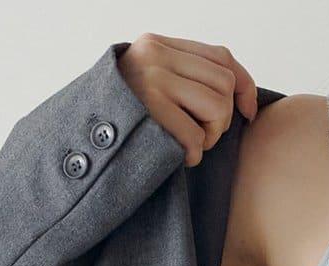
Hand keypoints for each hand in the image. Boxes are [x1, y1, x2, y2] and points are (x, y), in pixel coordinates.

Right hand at [116, 34, 258, 165]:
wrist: (81, 140)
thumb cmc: (123, 121)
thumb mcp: (151, 84)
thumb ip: (183, 77)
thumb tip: (236, 89)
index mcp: (158, 45)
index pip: (222, 56)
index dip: (244, 86)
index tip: (248, 113)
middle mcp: (155, 55)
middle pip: (224, 83)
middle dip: (223, 118)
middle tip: (203, 136)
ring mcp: (151, 79)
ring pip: (217, 107)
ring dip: (210, 136)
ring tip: (190, 144)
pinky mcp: (150, 109)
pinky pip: (196, 136)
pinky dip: (193, 155)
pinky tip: (179, 157)